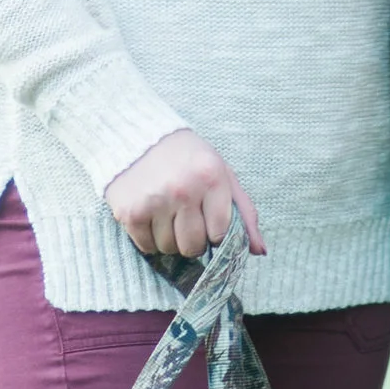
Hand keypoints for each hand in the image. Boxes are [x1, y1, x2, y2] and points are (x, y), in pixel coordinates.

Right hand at [105, 130, 263, 267]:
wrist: (140, 137)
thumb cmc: (188, 158)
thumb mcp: (221, 174)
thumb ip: (244, 212)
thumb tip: (260, 251)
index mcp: (211, 178)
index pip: (220, 233)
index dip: (215, 234)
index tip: (209, 222)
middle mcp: (183, 190)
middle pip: (193, 246)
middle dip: (193, 241)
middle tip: (187, 221)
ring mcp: (154, 201)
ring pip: (168, 248)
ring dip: (170, 239)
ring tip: (168, 215)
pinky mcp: (129, 212)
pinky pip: (146, 246)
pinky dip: (150, 239)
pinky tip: (151, 217)